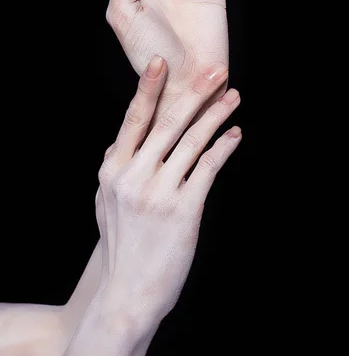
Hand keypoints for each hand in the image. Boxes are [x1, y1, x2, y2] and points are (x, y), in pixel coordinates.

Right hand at [96, 55, 240, 324]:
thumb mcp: (105, 205)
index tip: (161, 62)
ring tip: (233, 96)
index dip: (148, 89)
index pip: (133, 120)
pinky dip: (223, 148)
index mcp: (112, 170)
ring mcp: (158, 192)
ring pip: (192, 141)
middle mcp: (132, 176)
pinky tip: (236, 134)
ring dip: (216, 116)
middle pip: (167, 123)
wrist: (128, 294)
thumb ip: (112, 170)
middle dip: (194, 92)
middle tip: (215, 70)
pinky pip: (207, 169)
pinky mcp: (183, 210)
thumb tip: (115, 142)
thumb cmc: (121, 248)